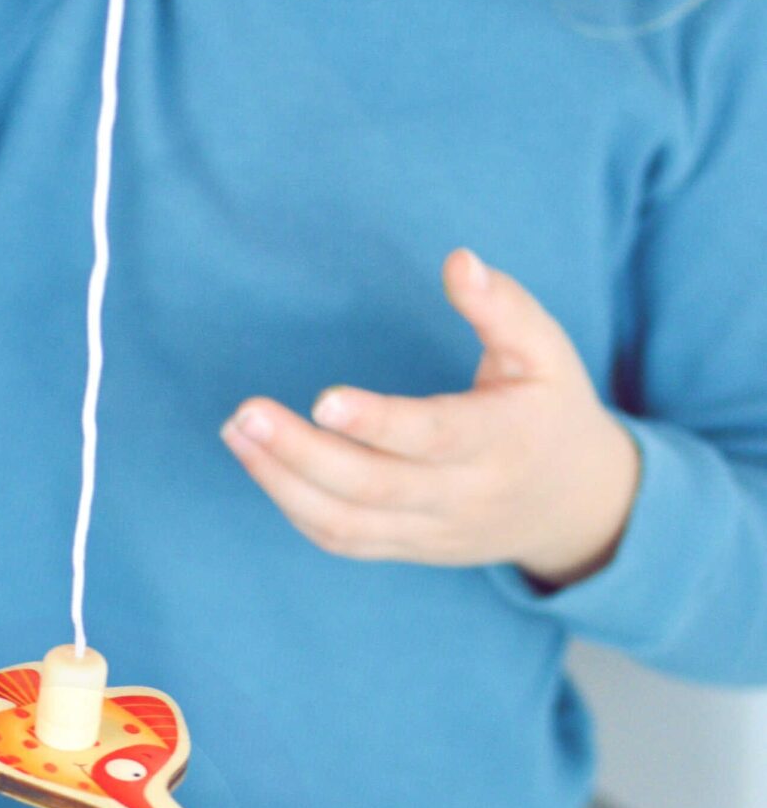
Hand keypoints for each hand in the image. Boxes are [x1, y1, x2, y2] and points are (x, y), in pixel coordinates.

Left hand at [221, 248, 642, 587]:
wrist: (573, 503)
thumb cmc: (548, 406)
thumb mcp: (546, 350)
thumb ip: (501, 305)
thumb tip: (458, 260)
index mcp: (505, 440)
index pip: (434, 437)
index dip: (378, 424)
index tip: (322, 400)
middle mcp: (467, 495)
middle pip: (374, 488)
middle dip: (301, 455)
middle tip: (244, 414)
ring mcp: (435, 530)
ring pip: (349, 525)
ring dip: (282, 483)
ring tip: (235, 433)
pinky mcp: (410, 547)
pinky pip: (344, 541)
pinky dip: (294, 507)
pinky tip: (260, 463)